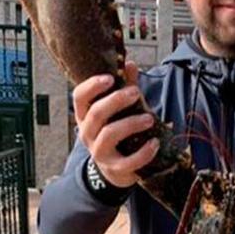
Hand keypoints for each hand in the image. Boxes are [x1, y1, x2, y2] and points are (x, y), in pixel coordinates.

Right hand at [73, 62, 157, 187]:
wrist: (116, 169)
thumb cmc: (117, 131)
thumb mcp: (120, 109)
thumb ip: (125, 87)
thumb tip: (130, 64)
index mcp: (85, 116)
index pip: (79, 97)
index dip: (92, 86)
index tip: (110, 78)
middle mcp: (87, 133)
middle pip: (96, 113)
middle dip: (116, 100)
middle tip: (136, 92)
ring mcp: (99, 152)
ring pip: (109, 134)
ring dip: (131, 124)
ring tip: (149, 118)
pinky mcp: (115, 168)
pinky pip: (128, 162)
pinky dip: (143, 152)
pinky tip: (155, 143)